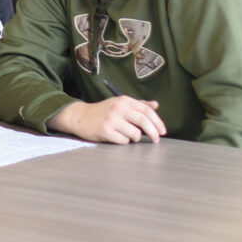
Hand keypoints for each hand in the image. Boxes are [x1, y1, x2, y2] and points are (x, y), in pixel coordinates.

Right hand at [48, 97, 166, 143]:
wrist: (79, 116)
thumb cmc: (102, 111)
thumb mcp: (119, 104)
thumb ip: (138, 105)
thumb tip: (156, 105)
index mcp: (123, 100)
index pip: (147, 111)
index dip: (158, 122)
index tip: (163, 131)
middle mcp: (118, 108)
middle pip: (143, 121)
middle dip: (154, 133)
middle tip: (156, 140)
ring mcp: (111, 119)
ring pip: (135, 134)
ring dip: (135, 138)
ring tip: (127, 135)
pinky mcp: (105, 130)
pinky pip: (124, 141)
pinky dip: (124, 141)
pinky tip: (117, 137)